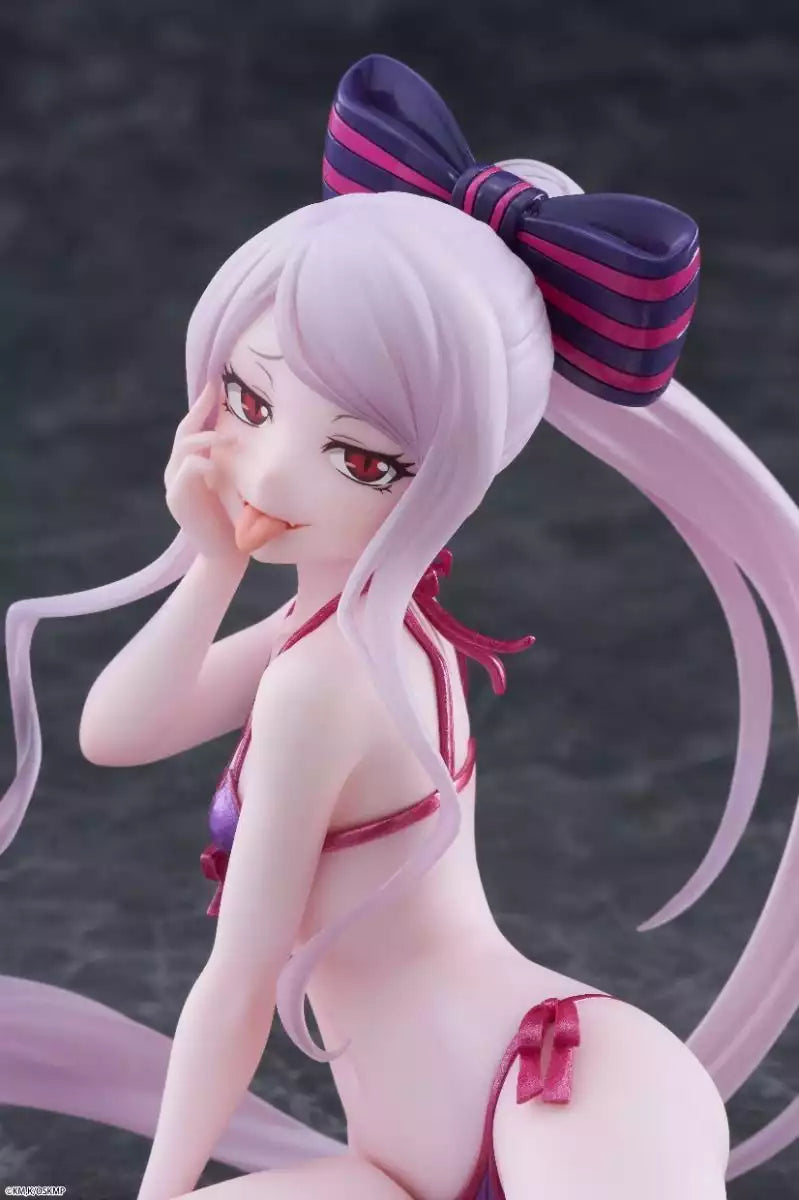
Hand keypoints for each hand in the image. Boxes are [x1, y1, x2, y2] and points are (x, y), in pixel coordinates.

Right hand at [164, 381, 244, 562]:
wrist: (225, 554)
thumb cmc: (235, 517)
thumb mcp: (235, 480)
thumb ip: (232, 458)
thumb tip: (250, 429)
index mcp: (188, 463)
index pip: (192, 425)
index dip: (202, 404)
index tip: (217, 382)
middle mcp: (176, 469)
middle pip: (184, 429)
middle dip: (200, 408)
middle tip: (216, 389)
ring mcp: (173, 484)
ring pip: (184, 446)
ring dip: (207, 438)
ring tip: (230, 437)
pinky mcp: (177, 499)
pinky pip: (187, 470)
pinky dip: (203, 464)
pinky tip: (218, 465)